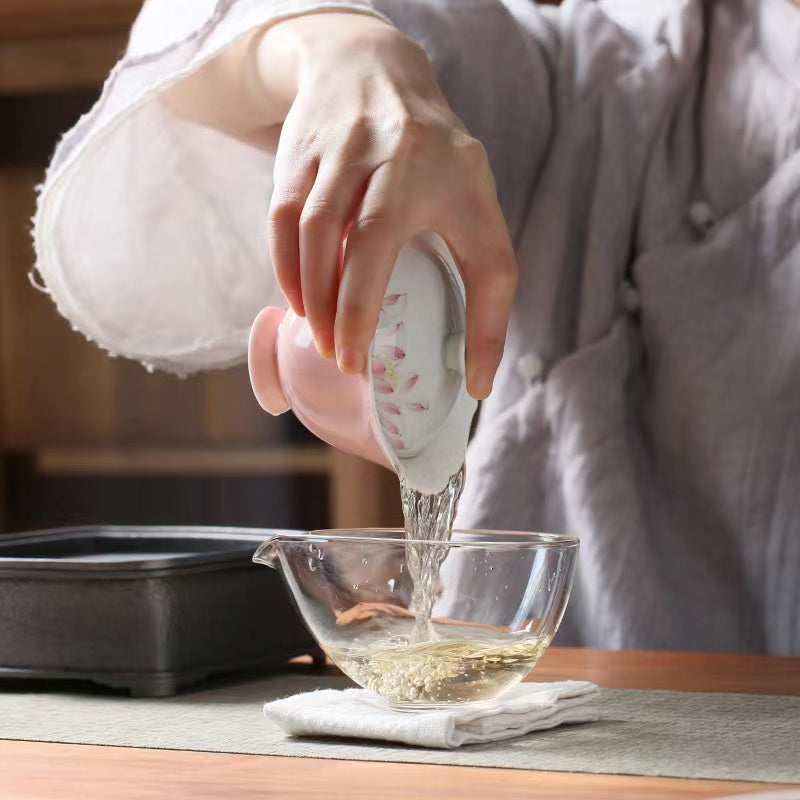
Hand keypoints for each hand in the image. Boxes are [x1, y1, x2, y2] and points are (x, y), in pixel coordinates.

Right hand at [257, 14, 516, 398]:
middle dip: (352, 313)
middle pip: (367, 241)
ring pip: (315, 229)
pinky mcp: (301, 154)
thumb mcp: (476, 203)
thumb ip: (489, 284)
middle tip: (349, 365)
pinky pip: (283, 218)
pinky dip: (287, 267)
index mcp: (451, 173)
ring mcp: (341, 149)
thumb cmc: (434, 158)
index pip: (461, 256)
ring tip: (323, 343)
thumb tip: (478, 378)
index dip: (450, 322)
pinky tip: (299, 303)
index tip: (440, 378)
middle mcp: (394, 154)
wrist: (370, 70)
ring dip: (314, 296)